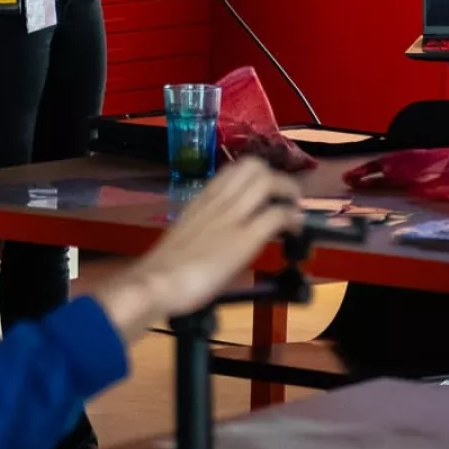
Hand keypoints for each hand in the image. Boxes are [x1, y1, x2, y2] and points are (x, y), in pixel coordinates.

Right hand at [90, 160, 300, 339]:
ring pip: (268, 182)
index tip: (268, 192)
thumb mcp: (187, 232)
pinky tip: (294, 233)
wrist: (155, 282)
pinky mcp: (244, 239)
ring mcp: (231, 217)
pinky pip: (277, 216)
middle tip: (286, 199)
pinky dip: (291, 220)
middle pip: (255, 166)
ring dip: (289, 194)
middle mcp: (218, 199)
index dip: (258, 176)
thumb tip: (224, 233)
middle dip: (278, 179)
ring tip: (293, 212)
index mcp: (203, 198)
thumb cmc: (165, 267)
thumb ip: (207, 224)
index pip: (234, 170)